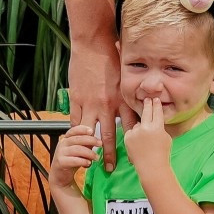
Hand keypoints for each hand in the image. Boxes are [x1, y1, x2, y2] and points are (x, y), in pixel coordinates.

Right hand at [48, 123, 97, 193]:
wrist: (60, 176)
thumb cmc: (71, 161)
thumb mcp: (79, 151)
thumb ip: (85, 145)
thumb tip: (97, 141)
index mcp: (66, 138)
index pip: (74, 130)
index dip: (83, 129)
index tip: (92, 131)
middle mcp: (62, 144)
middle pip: (77, 139)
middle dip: (90, 140)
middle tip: (100, 144)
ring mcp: (60, 153)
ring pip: (77, 149)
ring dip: (89, 153)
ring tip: (96, 157)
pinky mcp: (60, 162)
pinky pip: (73, 160)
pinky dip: (82, 161)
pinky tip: (89, 163)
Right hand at [68, 36, 123, 167]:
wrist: (92, 44)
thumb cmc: (111, 56)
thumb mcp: (125, 75)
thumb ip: (129, 92)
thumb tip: (138, 102)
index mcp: (122, 98)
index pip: (129, 125)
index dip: (131, 141)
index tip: (134, 154)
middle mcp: (107, 104)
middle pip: (109, 136)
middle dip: (111, 154)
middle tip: (111, 169)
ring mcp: (90, 103)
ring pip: (90, 133)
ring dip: (91, 149)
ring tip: (91, 162)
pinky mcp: (77, 99)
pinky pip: (76, 121)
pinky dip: (76, 133)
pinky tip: (76, 142)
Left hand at [122, 89, 172, 174]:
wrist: (151, 167)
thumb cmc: (162, 154)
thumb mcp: (165, 137)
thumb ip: (159, 128)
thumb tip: (154, 122)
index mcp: (157, 127)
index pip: (157, 111)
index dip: (156, 104)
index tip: (155, 99)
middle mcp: (145, 127)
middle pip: (146, 111)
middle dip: (147, 104)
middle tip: (147, 99)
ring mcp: (135, 132)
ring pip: (138, 124)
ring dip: (140, 126)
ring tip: (145, 137)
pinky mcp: (128, 137)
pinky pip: (132, 132)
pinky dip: (134, 135)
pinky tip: (139, 143)